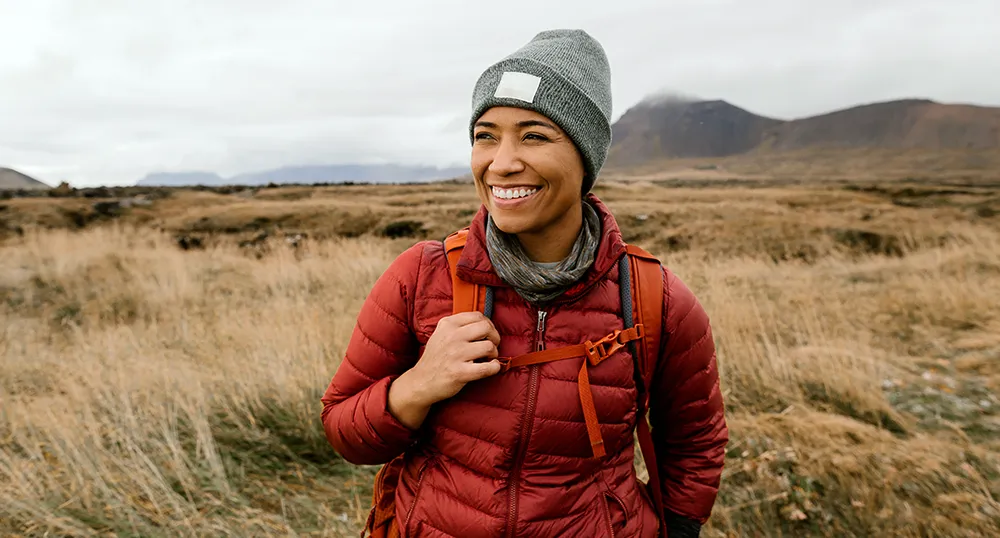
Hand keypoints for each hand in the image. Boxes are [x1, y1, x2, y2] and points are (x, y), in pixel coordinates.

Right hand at [388, 311, 501, 428]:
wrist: (421, 381)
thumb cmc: (436, 358)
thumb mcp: (441, 334)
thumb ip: (459, 326)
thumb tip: (485, 324)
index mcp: (447, 324)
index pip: (478, 316)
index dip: (488, 325)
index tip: (488, 334)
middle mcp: (451, 337)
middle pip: (486, 328)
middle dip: (494, 337)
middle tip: (491, 346)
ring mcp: (455, 354)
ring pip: (489, 347)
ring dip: (494, 353)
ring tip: (488, 358)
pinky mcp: (460, 373)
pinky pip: (487, 368)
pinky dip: (494, 367)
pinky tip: (491, 367)